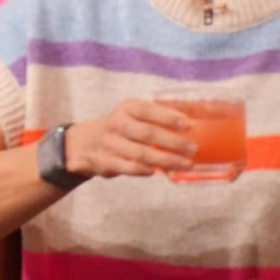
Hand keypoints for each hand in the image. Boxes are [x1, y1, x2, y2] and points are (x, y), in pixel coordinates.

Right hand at [63, 99, 196, 177]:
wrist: (86, 142)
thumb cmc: (123, 128)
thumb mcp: (134, 115)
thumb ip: (158, 120)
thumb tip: (194, 130)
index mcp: (127, 108)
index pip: (148, 110)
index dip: (168, 117)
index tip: (187, 125)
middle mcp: (117, 123)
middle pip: (148, 133)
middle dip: (173, 142)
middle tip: (193, 149)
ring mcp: (111, 143)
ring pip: (142, 153)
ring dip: (166, 160)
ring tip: (185, 164)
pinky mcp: (107, 161)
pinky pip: (130, 167)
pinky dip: (146, 170)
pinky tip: (159, 171)